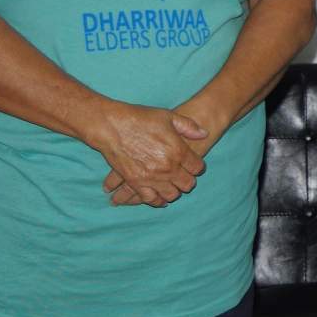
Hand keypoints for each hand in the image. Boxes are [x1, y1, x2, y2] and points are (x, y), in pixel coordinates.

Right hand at [87, 102, 208, 207]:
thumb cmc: (140, 118)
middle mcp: (167, 168)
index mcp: (178, 151)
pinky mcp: (135, 182)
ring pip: (171, 194)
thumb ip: (189, 127)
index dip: (197, 166)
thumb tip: (204, 134)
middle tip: (183, 175)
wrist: (111, 126)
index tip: (193, 164)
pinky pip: (150, 199)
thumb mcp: (169, 117)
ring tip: (172, 185)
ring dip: (174, 190)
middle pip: (187, 184)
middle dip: (188, 180)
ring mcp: (151, 177)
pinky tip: (159, 197)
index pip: (197, 167)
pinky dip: (157, 200)